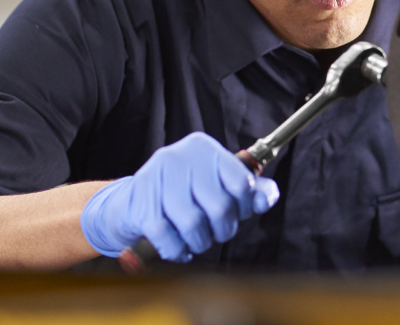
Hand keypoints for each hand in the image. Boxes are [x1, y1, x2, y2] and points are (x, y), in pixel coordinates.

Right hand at [80, 132, 279, 261]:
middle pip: (220, 207)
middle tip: (216, 231)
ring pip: (194, 225)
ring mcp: (156, 180)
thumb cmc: (185, 195)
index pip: (241, 182)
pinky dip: (178, 251)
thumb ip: (248, 190)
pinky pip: (169, 240)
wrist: (132, 204)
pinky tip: (179, 247)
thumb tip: (267, 197)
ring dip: (200, 243)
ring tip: (197, 240)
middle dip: (223, 229)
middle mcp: (179, 157)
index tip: (237, 212)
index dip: (245, 206)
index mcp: (203, 148)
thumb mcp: (218, 185)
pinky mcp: (140, 205)